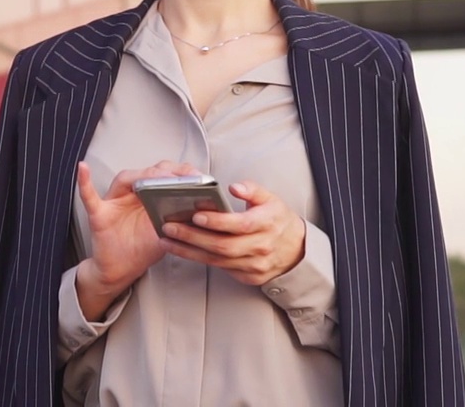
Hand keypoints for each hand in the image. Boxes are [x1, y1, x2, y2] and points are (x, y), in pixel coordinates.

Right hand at [74, 160, 196, 318]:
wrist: (120, 270)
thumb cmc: (142, 248)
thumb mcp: (167, 232)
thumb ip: (180, 218)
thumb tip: (205, 210)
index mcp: (149, 195)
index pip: (166, 175)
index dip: (182, 173)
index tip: (202, 177)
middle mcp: (132, 193)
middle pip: (148, 173)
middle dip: (167, 172)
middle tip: (185, 178)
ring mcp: (114, 201)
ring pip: (126, 179)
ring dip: (141, 176)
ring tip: (153, 177)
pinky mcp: (99, 214)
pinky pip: (89, 196)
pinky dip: (84, 182)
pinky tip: (83, 168)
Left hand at [160, 180, 305, 285]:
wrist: (297, 251)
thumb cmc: (277, 220)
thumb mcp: (271, 199)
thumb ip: (252, 190)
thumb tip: (234, 187)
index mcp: (268, 224)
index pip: (240, 224)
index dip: (217, 221)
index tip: (196, 215)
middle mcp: (261, 247)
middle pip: (223, 245)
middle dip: (193, 237)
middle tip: (169, 227)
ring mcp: (254, 265)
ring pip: (217, 260)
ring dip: (189, 250)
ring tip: (167, 239)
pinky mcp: (248, 277)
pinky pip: (219, 268)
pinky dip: (199, 259)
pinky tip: (181, 249)